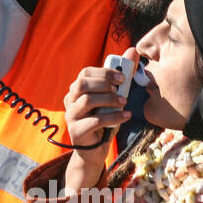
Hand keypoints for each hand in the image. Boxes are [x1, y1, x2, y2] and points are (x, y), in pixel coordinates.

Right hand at [61, 47, 139, 188]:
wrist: (94, 151)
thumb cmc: (104, 122)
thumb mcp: (113, 98)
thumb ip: (122, 76)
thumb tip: (133, 51)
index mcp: (77, 91)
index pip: (85, 73)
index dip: (104, 72)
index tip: (122, 77)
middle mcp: (70, 101)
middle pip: (82, 84)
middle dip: (104, 83)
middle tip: (122, 88)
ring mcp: (71, 116)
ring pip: (87, 100)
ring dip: (109, 99)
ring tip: (125, 102)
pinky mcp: (76, 131)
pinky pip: (94, 121)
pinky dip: (113, 117)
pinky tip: (126, 116)